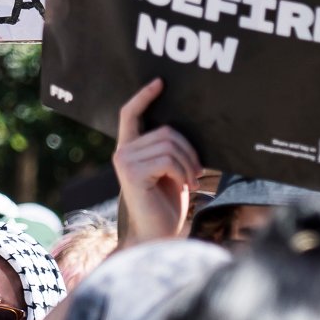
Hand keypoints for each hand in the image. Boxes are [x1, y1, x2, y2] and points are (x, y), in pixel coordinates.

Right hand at [114, 79, 199, 245]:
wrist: (158, 236)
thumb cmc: (167, 205)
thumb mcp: (169, 171)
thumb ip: (168, 149)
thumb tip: (184, 128)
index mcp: (130, 149)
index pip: (130, 114)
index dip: (144, 96)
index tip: (160, 83)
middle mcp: (123, 152)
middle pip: (166, 131)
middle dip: (189, 150)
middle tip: (196, 173)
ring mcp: (125, 161)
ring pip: (170, 144)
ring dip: (189, 164)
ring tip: (190, 182)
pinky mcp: (132, 173)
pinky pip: (168, 159)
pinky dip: (183, 172)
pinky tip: (184, 187)